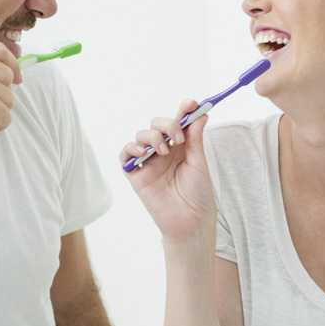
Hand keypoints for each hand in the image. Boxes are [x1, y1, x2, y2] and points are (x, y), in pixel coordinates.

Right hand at [120, 100, 216, 242]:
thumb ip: (195, 139)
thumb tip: (199, 114)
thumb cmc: (198, 195)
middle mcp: (164, 151)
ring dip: (151, 137)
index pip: (179, 122)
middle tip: (178, 138)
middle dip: (167, 125)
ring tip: (162, 151)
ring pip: (141, 136)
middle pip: (157, 125)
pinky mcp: (136, 175)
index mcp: (181, 147)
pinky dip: (130, 149)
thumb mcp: (199, 163)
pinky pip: (125, 155)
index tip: (191, 104)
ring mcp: (149, 162)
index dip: (183, 110)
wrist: (190, 222)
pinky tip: (143, 152)